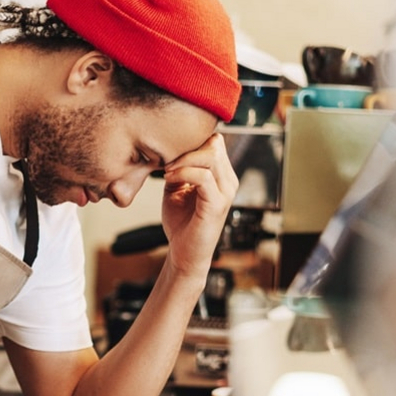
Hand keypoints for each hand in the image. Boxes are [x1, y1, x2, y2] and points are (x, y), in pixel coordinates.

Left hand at [160, 133, 237, 277]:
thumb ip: (178, 167)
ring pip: (211, 156)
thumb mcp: (176, 186)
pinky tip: (169, 179)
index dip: (191, 142)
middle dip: (186, 149)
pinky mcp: (217, 204)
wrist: (183, 253)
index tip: (169, 154)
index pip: (214, 142)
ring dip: (183, 160)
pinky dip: (183, 173)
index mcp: (222, 175)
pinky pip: (203, 176)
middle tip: (166, 163)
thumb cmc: (180, 221)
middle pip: (214, 144)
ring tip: (167, 172)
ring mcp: (226, 192)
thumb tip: (170, 148)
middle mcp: (229, 181)